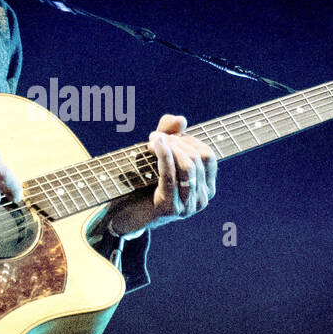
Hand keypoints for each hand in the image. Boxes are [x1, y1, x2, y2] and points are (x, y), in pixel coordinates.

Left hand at [104, 114, 216, 236]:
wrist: (124, 213)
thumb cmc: (144, 182)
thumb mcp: (159, 153)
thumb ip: (169, 133)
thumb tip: (181, 120)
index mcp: (206, 187)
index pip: (208, 155)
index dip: (189, 140)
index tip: (168, 136)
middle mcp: (202, 199)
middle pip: (196, 159)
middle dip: (175, 142)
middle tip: (154, 137)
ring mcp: (188, 207)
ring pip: (187, 166)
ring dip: (168, 147)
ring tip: (151, 142)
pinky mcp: (170, 209)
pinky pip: (171, 176)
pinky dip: (164, 156)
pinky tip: (154, 145)